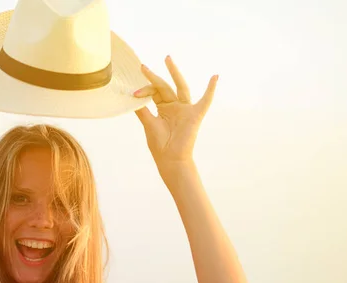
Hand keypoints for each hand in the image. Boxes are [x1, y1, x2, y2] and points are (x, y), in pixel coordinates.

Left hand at [133, 56, 217, 173]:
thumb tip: (131, 96)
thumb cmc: (160, 145)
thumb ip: (142, 110)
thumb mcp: (149, 124)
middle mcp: (175, 106)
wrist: (170, 160)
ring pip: (181, 87)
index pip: (154, 92)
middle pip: (164, 87)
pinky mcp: (195, 115)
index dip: (144, 91)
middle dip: (154, 77)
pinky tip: (215, 77)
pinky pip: (205, 101)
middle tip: (143, 66)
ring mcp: (185, 109)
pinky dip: (211, 90)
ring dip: (175, 73)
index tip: (134, 94)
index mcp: (164, 108)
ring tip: (167, 59)